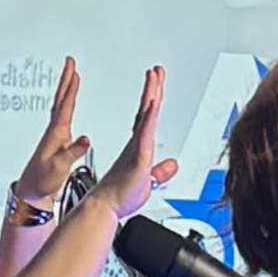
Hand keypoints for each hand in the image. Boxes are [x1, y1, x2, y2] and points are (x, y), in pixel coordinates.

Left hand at [13, 57, 90, 209]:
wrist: (31, 191)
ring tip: (72, 77)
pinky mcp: (56, 141)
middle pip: (61, 99)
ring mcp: (54, 134)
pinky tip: (70, 104)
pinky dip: (67, 104)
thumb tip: (86, 139)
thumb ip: (72, 152)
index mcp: (56, 133)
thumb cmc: (42, 180)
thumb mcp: (59, 166)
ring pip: (61, 105)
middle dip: (67, 80)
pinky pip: (62, 115)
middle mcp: (54, 131)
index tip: (74, 71)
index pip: (65, 105)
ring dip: (66, 89)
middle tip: (71, 63)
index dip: (70, 88)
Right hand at [101, 64, 173, 205]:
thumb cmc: (120, 196)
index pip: (148, 116)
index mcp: (139, 146)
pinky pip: (145, 132)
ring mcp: (136, 147)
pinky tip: (153, 103)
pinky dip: (150, 117)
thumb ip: (161, 171)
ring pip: (146, 116)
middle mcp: (137, 143)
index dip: (152, 97)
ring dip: (151, 94)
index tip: (155, 81)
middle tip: (156, 70)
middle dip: (152, 88)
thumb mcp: (150, 181)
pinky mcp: (138, 156)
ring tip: (154, 75)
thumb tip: (173, 165)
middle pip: (147, 109)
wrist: (104, 206)